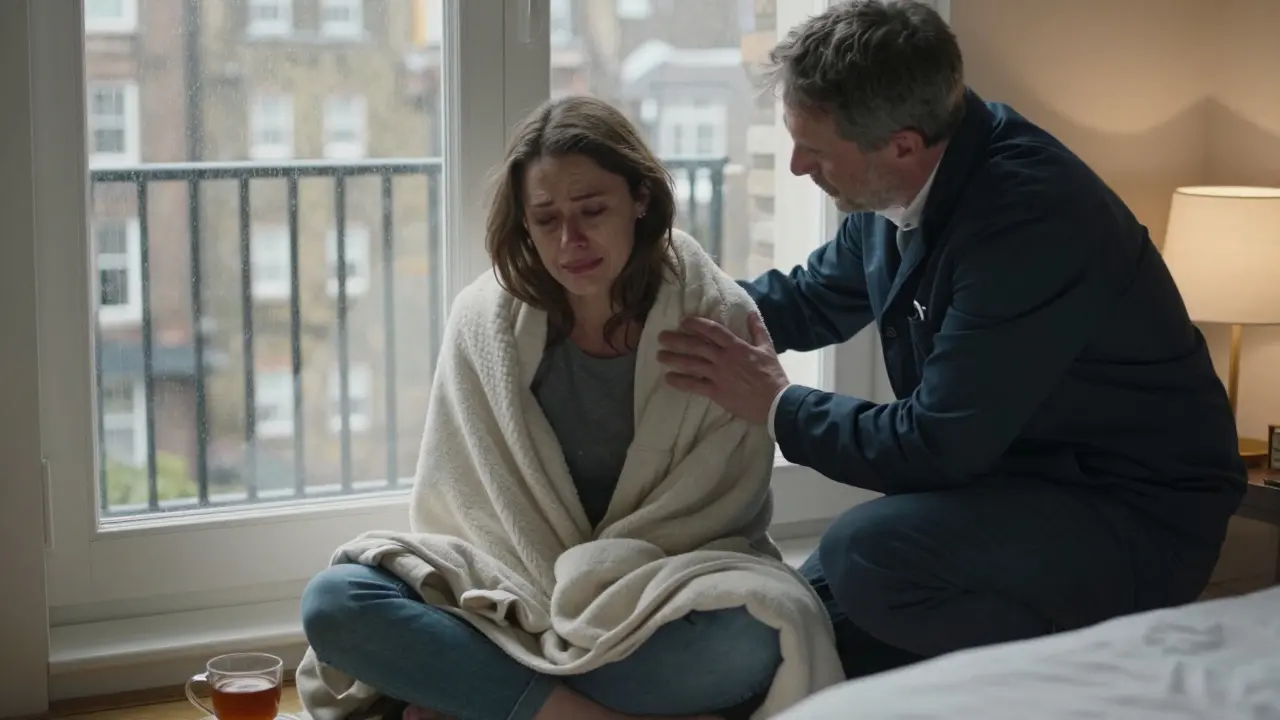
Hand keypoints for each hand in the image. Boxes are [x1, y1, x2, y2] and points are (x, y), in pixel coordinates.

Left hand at [657, 313, 788, 425]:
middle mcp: (723, 359)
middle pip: (696, 346)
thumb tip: (750, 313)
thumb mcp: (768, 349)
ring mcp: (718, 375)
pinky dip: (680, 381)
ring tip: (659, 355)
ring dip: (673, 359)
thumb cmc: (773, 375)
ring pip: (691, 364)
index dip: (697, 324)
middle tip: (661, 337)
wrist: (776, 402)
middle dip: (677, 340)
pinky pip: (694, 385)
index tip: (683, 321)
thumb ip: (758, 330)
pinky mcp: (716, 392)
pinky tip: (668, 378)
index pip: (712, 330)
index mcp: (737, 346)